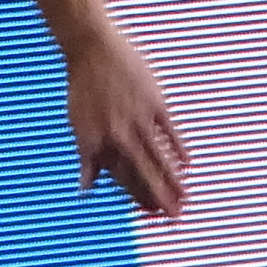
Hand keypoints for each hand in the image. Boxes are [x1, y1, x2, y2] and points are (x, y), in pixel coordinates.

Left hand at [63, 25, 189, 216]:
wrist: (93, 48)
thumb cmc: (83, 87)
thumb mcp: (79, 124)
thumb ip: (87, 158)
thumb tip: (85, 190)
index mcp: (100, 142)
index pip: (123, 180)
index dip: (139, 199)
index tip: (153, 215)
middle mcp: (120, 135)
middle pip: (144, 174)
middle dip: (160, 198)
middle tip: (176, 218)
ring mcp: (139, 119)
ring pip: (159, 158)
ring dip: (173, 181)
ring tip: (186, 200)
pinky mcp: (154, 102)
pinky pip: (169, 132)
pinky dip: (178, 149)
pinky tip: (188, 165)